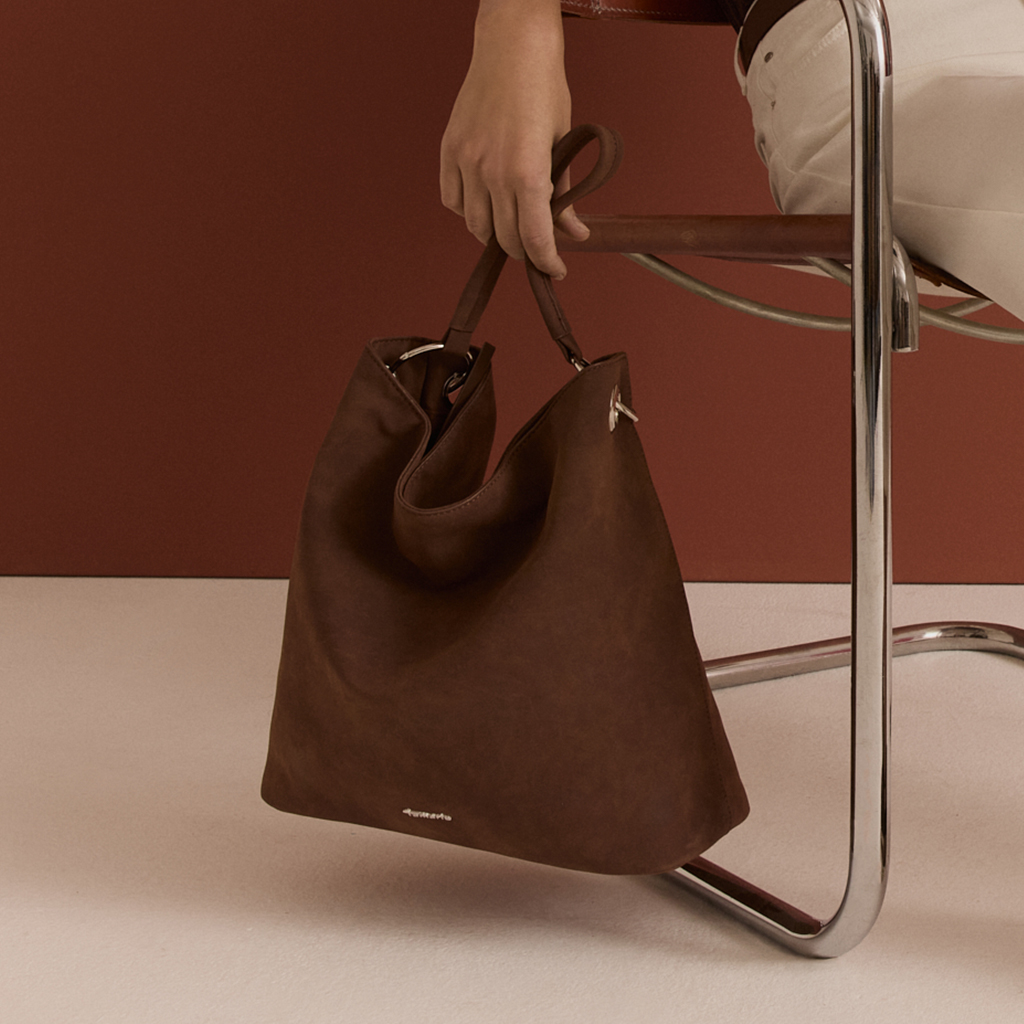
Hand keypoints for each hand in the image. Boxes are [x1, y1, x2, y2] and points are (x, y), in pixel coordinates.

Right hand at [440, 0, 589, 279]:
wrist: (512, 46)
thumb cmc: (543, 88)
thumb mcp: (563, 144)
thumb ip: (564, 193)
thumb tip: (574, 231)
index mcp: (527, 172)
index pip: (535, 238)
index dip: (547, 261)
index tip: (556, 269)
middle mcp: (492, 172)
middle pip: (505, 239)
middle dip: (525, 251)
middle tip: (537, 248)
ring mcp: (467, 163)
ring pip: (477, 226)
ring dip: (496, 235)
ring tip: (512, 226)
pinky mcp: (449, 152)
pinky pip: (453, 202)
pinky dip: (468, 212)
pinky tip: (485, 204)